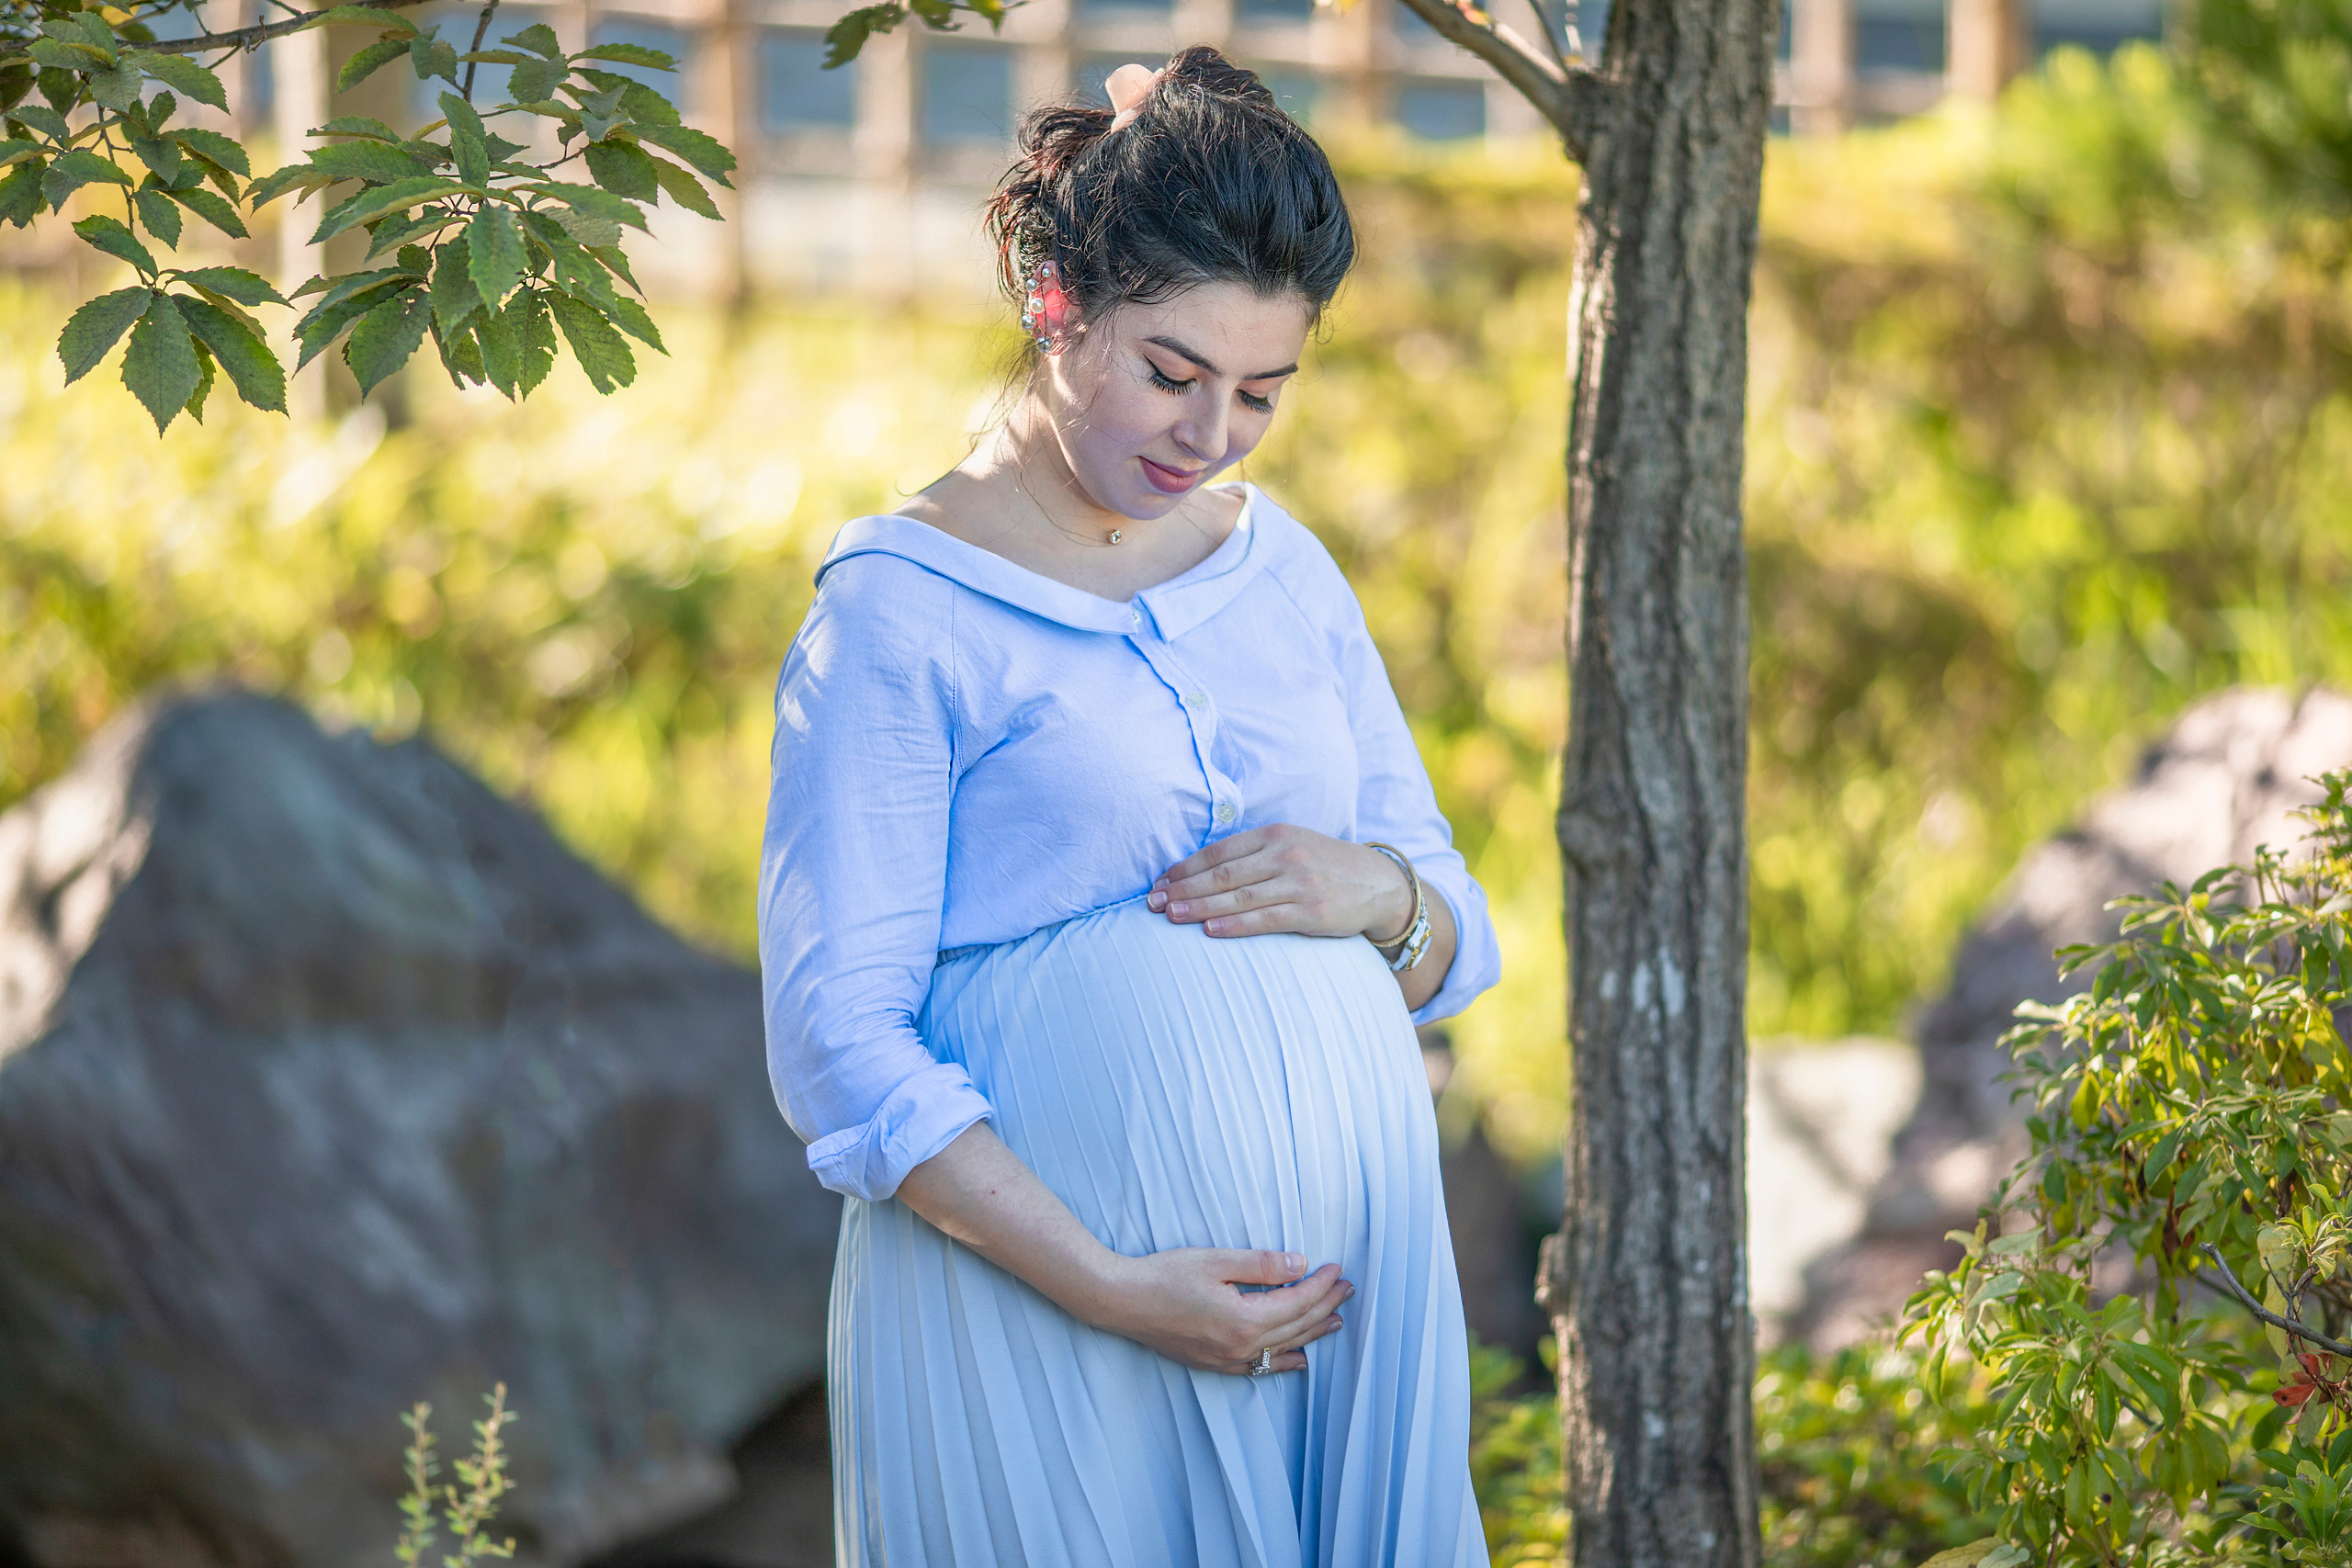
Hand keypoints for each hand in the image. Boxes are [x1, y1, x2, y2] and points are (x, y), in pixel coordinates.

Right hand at [1079, 1248, 1353, 1375]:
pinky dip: (1284, 1360)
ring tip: (1335, 1321)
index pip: (1297, 1301)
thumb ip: (1262, 1265)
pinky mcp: (1214, 1364)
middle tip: (1346, 1289)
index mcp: (1244, 1318)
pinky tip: (1299, 1359)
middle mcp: (1240, 1346)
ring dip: (1313, 1333)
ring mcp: (1227, 1359)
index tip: (1336, 1268)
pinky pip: (1261, 1367)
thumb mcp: (1216, 1260)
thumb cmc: (1165, 1275)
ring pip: (1283, 1348)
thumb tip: (1300, 1265)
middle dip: (1325, 1305)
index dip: (1321, 1284)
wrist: (1122, 1302)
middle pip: (1296, 1326)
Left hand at [1147, 824, 1412, 941]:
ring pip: (1238, 896)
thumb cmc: (1324, 865)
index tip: (1160, 881)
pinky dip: (1234, 925)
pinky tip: (1209, 930)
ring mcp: (1299, 882)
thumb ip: (1254, 855)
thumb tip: (1201, 872)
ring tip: (1171, 916)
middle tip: (1153, 903)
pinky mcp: (1311, 911)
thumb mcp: (1292, 845)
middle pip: (1222, 874)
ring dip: (1199, 907)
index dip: (1186, 867)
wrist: (1378, 883)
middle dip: (1183, 889)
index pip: (1219, 851)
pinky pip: (1264, 919)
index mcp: (1275, 835)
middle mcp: (1285, 854)